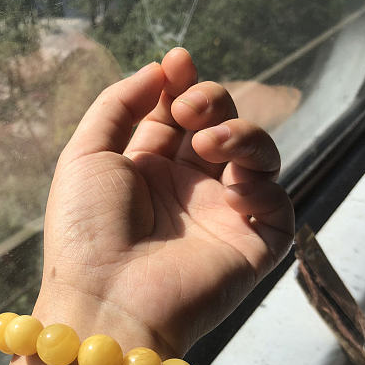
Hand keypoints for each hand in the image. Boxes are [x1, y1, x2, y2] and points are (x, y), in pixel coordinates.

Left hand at [39, 47, 293, 355]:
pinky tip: (232, 191)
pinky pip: (279, 203)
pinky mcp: (251, 245)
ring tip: (208, 144)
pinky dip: (262, 186)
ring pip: (258, 155)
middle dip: (211, 100)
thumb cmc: (85, 231)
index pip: (178, 115)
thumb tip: (159, 70)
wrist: (105, 302)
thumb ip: (119, 104)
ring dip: (241, 134)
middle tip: (189, 110)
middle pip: (220, 124)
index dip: (182, 85)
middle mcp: (187, 189)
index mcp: (148, 170)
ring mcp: (220, 216)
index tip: (178, 62)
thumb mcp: (85, 155)